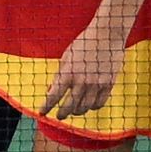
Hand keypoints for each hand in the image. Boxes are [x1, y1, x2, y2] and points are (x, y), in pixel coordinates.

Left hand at [39, 1, 133, 119]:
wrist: (107, 35)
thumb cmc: (84, 43)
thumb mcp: (66, 57)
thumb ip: (59, 75)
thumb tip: (50, 91)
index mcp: (68, 73)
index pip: (54, 96)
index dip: (46, 106)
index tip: (42, 112)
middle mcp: (82, 81)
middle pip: (69, 107)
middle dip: (62, 114)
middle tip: (59, 116)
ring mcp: (96, 85)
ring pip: (84, 108)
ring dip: (77, 111)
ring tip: (73, 110)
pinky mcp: (108, 85)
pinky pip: (99, 104)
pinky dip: (92, 107)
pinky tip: (88, 105)